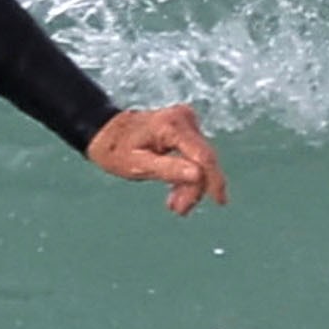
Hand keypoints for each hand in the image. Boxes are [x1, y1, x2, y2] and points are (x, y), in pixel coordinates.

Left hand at [85, 103, 223, 213]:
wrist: (107, 132)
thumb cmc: (117, 149)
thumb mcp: (137, 166)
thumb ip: (168, 169)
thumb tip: (198, 175)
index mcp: (171, 126)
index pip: (203, 156)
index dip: (214, 180)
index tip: (220, 201)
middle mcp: (183, 118)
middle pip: (203, 159)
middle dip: (195, 187)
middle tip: (179, 210)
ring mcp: (186, 121)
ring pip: (201, 160)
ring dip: (191, 184)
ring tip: (173, 203)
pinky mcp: (187, 127)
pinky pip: (195, 155)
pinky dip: (187, 174)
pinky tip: (176, 190)